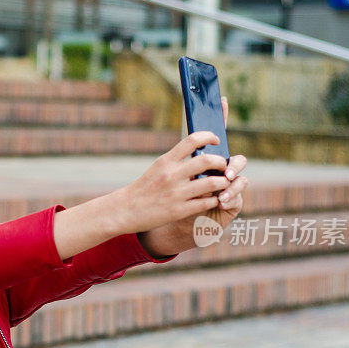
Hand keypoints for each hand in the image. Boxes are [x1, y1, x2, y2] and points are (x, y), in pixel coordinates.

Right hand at [113, 131, 230, 235]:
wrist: (124, 210)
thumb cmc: (143, 188)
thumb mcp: (157, 168)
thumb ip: (176, 161)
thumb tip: (198, 152)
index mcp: (166, 161)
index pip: (192, 140)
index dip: (209, 136)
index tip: (216, 140)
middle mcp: (171, 175)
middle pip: (207, 160)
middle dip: (221, 162)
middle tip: (224, 166)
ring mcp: (176, 193)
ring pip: (212, 183)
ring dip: (223, 182)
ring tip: (223, 183)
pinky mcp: (178, 211)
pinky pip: (206, 203)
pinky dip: (215, 200)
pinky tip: (215, 199)